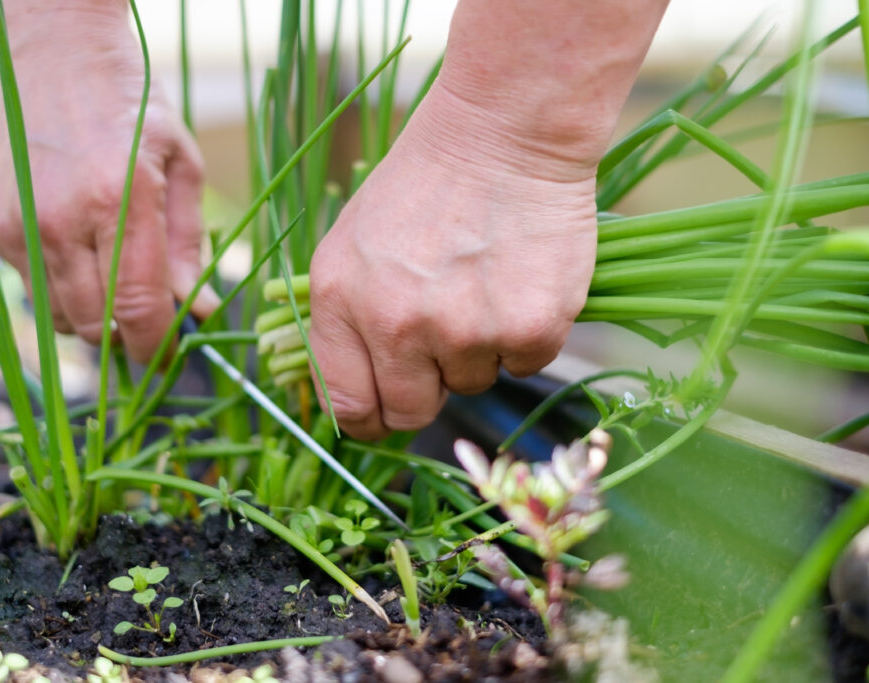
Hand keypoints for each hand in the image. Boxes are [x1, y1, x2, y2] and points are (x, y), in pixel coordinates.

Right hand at [0, 2, 215, 363]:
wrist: (55, 51)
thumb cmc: (133, 103)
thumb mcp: (180, 165)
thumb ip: (188, 246)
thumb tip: (201, 312)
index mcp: (119, 201)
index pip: (139, 310)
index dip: (157, 347)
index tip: (170, 355)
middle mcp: (60, 220)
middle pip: (94, 325)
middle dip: (126, 336)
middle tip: (148, 322)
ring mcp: (19, 224)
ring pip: (58, 316)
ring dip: (91, 318)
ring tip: (115, 281)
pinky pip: (31, 287)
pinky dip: (60, 288)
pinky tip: (79, 250)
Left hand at [309, 86, 597, 439]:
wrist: (505, 132)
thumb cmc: (427, 185)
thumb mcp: (353, 245)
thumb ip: (346, 322)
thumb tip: (355, 399)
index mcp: (341, 301)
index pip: (349, 404)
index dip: (371, 418)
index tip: (387, 414)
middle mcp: (395, 323)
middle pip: (410, 412)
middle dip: (428, 390)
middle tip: (445, 344)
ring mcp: (463, 330)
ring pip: (472, 383)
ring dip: (479, 348)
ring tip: (483, 280)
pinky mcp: (528, 328)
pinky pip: (525, 364)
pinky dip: (526, 333)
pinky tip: (518, 278)